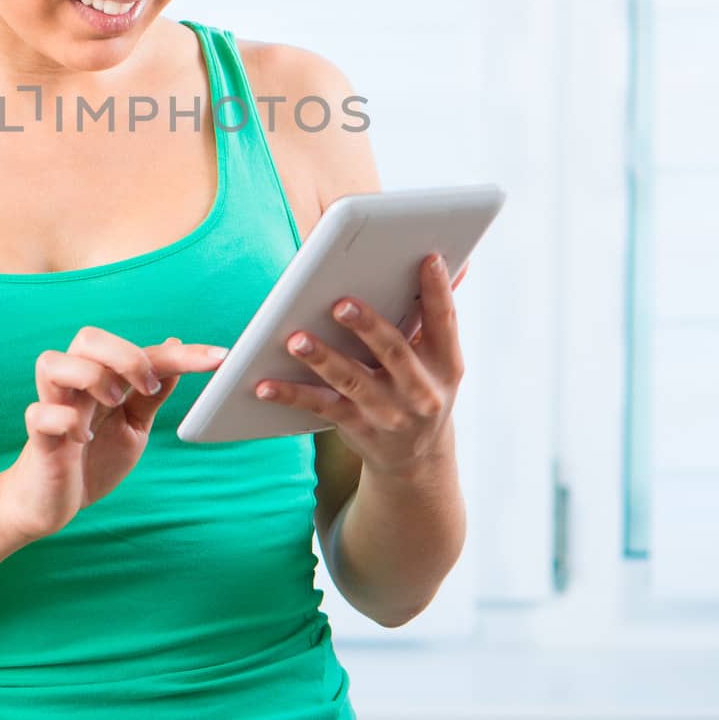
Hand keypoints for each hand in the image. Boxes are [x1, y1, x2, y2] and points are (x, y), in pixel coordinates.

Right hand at [0, 328, 226, 542]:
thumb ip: (150, 393)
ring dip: (91, 378)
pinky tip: (82, 439)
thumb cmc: (91, 458)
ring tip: (112, 404)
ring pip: (52, 362)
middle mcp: (74, 385)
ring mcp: (52, 408)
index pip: (141, 352)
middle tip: (147, 386)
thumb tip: (175, 347)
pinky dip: (65, 421)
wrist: (50, 503)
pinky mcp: (37, 439)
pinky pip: (39, 414)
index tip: (219, 359)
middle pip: (87, 338)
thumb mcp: (132, 425)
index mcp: (101, 379)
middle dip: (125, 355)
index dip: (181, 354)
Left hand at [253, 255, 467, 480]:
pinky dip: (291, 394)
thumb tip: (454, 262)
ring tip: (296, 339)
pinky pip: (319, 407)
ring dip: (323, 359)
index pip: (445, 322)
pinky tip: (264, 384)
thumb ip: (437, 314)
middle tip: (340, 303)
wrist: (418, 460)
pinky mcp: (357, 427)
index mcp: (446, 364)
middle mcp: (420, 391)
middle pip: (394, 352)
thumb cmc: (422, 388)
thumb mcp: (441, 360)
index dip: (439, 291)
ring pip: (351, 380)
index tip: (428, 259)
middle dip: (368, 326)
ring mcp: (388, 412)